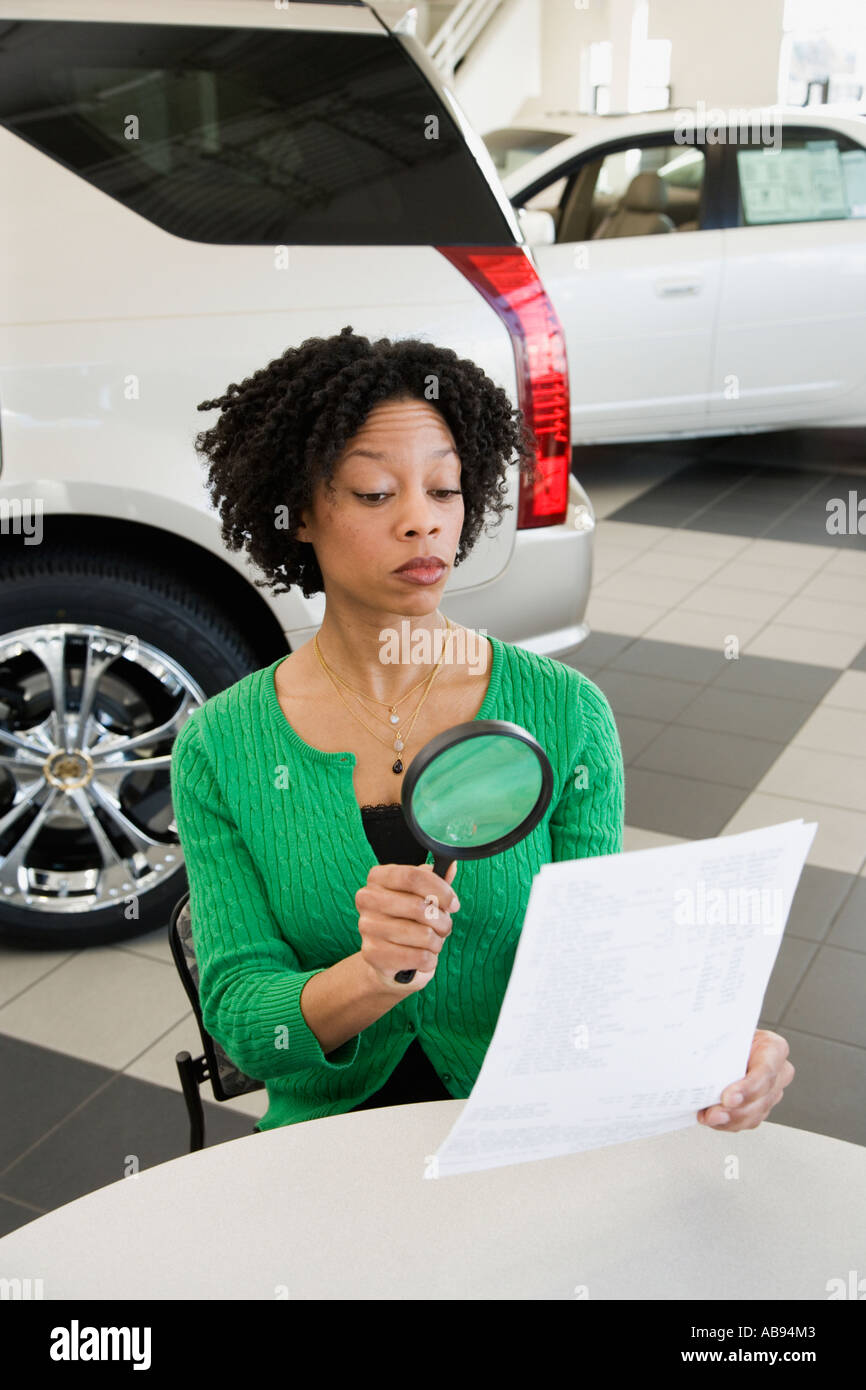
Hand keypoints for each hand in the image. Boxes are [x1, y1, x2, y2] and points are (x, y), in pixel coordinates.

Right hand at [356, 860, 458, 993]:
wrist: (385, 956)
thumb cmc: (405, 919)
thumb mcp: (420, 896)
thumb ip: (436, 882)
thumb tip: (451, 867)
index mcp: (378, 877)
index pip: (413, 876)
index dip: (440, 890)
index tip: (453, 904)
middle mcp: (367, 899)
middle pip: (419, 906)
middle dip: (442, 920)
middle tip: (444, 926)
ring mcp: (367, 926)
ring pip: (423, 934)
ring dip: (437, 941)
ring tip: (432, 942)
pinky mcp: (372, 953)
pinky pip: (418, 957)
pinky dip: (430, 960)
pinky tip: (424, 956)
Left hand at [697, 1029, 793, 1131]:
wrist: (727, 1042)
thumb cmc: (729, 1035)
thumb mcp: (725, 1029)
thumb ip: (717, 1042)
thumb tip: (698, 1055)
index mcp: (774, 1048)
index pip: (766, 1070)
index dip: (748, 1087)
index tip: (728, 1097)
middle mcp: (778, 1073)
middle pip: (762, 1097)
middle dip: (736, 1109)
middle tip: (714, 1113)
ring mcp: (771, 1093)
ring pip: (755, 1114)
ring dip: (730, 1120)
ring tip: (710, 1117)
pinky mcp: (759, 1108)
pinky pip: (746, 1121)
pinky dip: (727, 1123)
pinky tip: (713, 1119)